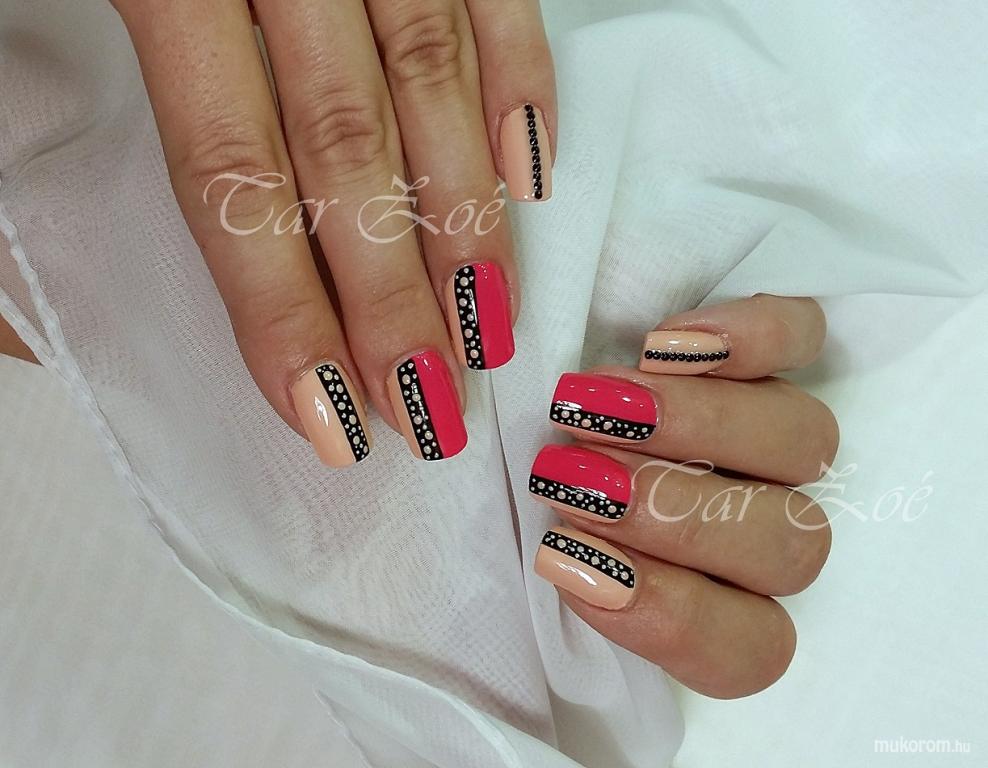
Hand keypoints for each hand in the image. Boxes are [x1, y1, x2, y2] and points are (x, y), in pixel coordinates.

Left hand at [110, 0, 555, 464]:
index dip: (283, 306)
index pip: (236, 173)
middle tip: (429, 413)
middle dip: (393, 298)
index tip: (327, 414)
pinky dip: (521, 82)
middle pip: (349, 154)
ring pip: (432, 88)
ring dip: (467, 223)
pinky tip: (535, 176)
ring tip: (488, 333)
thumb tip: (110, 279)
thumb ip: (107, 89)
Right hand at [530, 295, 836, 697]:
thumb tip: (564, 549)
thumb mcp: (551, 547)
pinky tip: (661, 344)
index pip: (746, 650)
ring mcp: (788, 446)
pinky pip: (803, 336)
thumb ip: (570, 567)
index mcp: (730, 615)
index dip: (665, 612)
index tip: (564, 555)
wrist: (569, 425)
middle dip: (667, 508)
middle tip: (571, 472)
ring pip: (802, 442)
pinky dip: (746, 335)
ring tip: (601, 402)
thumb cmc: (553, 505)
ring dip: (695, 421)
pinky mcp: (786, 357)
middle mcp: (774, 534)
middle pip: (785, 546)